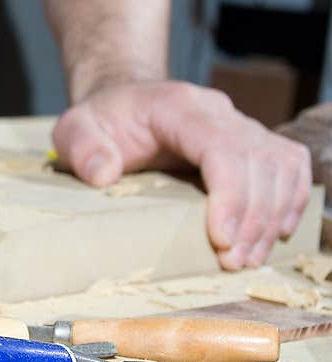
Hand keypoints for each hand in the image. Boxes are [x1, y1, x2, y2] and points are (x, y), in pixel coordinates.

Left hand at [52, 80, 311, 269]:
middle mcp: (217, 111)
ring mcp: (238, 123)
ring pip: (280, 165)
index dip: (230, 193)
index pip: (221, 146)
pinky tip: (275, 233)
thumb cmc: (101, 120)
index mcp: (177, 107)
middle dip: (252, 217)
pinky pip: (288, 165)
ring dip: (271, 215)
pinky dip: (288, 199)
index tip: (222, 238)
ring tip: (248, 258)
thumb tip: (104, 175)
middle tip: (233, 261)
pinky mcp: (249, 140)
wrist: (123, 100)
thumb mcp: (74, 129)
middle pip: (258, 160)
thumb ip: (81, 148)